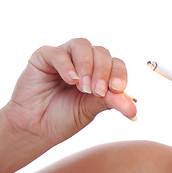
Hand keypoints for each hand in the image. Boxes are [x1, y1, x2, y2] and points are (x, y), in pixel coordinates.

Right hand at [3, 38, 136, 145]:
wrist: (36, 128)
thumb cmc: (64, 117)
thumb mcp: (91, 110)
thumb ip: (111, 103)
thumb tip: (134, 110)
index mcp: (99, 73)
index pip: (116, 64)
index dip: (119, 73)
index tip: (117, 88)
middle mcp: (84, 62)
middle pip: (102, 52)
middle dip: (103, 71)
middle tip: (97, 91)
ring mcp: (65, 58)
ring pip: (82, 45)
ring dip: (87, 65)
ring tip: (83, 86)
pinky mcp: (44, 57)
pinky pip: (58, 52)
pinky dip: (66, 65)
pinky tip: (70, 79)